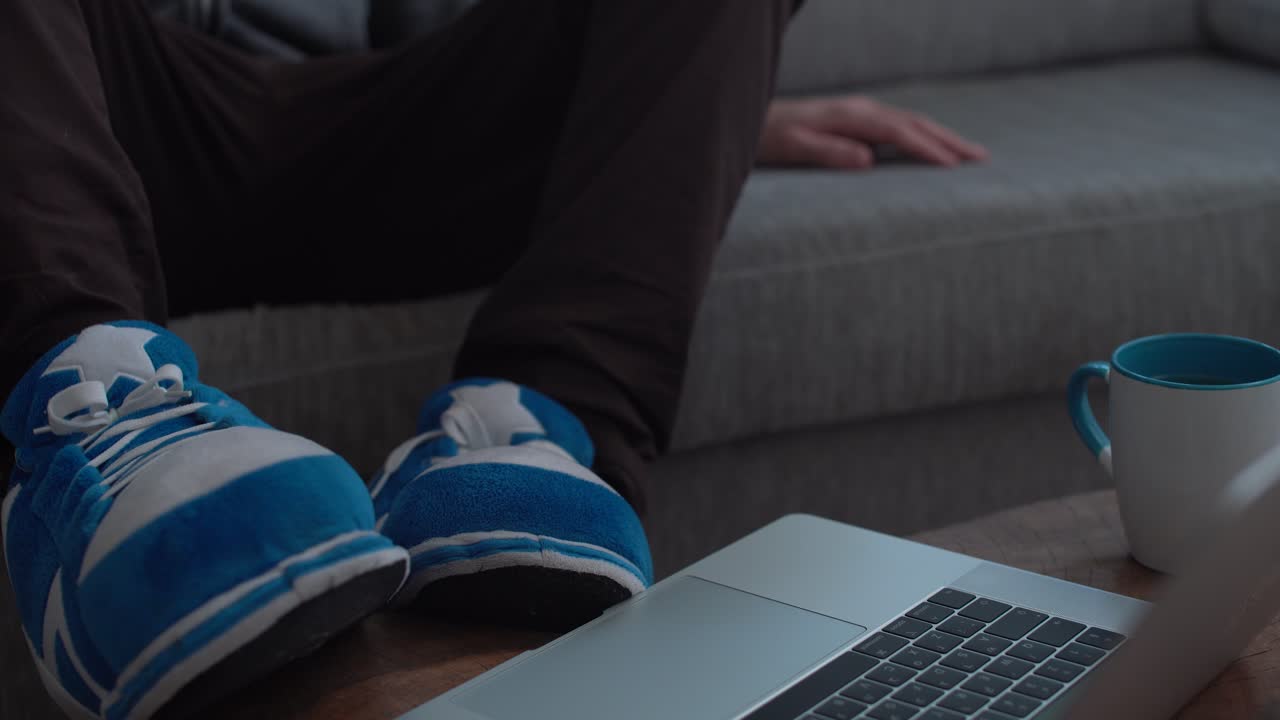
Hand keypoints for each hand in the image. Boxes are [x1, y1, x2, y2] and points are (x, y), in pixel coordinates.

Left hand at [757, 96, 987, 169]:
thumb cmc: (770, 137)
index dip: (928, 149)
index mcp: (850, 116)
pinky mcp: (858, 120)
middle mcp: (861, 109)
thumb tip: (867, 161)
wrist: (755, 121)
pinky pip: (900, 127)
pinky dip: (924, 136)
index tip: (954, 167)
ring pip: (911, 122)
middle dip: (950, 140)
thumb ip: (829, 152)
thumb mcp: (794, 147)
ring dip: (942, 137)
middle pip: (915, 122)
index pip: (899, 132)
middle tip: (981, 158)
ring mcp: (861, 113)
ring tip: (970, 154)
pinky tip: (934, 148)